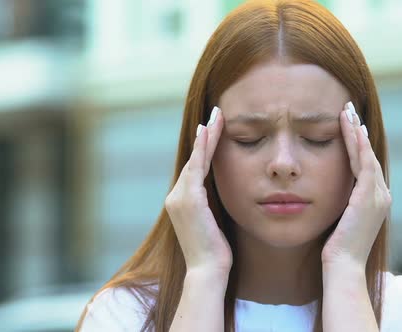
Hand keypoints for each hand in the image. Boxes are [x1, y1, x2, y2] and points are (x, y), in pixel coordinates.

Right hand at [164, 106, 231, 275]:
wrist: (208, 271)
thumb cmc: (216, 252)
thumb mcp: (214, 224)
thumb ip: (214, 206)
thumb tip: (225, 195)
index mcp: (183, 202)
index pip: (196, 168)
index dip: (206, 148)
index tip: (213, 129)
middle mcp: (176, 197)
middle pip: (194, 159)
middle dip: (206, 136)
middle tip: (216, 114)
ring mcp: (179, 197)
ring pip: (195, 159)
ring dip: (207, 136)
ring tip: (217, 116)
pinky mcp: (188, 199)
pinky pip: (197, 167)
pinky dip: (203, 148)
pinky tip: (209, 132)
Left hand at [321, 102, 391, 268]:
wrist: (343, 266)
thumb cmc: (336, 249)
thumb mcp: (339, 220)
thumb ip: (340, 204)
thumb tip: (326, 190)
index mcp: (374, 200)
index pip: (365, 165)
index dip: (357, 144)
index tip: (348, 126)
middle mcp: (381, 195)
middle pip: (368, 155)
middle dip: (358, 131)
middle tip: (348, 109)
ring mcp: (378, 196)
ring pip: (367, 155)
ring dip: (357, 131)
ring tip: (347, 111)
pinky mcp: (369, 197)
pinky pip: (364, 163)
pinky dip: (358, 144)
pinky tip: (350, 128)